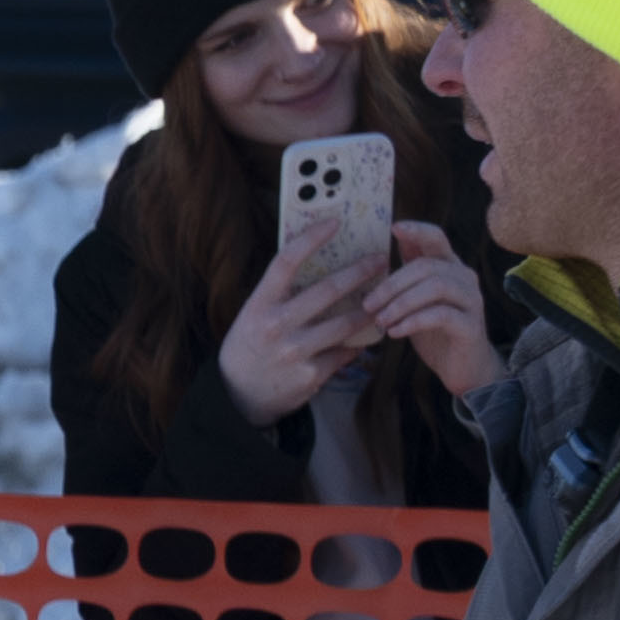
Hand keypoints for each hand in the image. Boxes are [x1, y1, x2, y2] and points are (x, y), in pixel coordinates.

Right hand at [213, 221, 395, 425]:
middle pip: (327, 290)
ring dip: (368, 310)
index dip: (310, 240)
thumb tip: (319, 260)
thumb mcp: (254, 314)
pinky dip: (356, 345)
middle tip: (380, 260)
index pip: (285, 263)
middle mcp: (275, 326)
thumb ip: (281, 293)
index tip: (334, 223)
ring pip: (346, 324)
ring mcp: (294, 352)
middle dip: (360, 272)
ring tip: (382, 301)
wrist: (237, 396)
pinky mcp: (310, 376)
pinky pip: (345, 353)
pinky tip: (361, 339)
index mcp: (258, 305)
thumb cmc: (250, 346)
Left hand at [368, 219, 503, 401]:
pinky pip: (441, 315)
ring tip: (380, 321)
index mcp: (449, 267)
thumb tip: (376, 255)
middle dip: (391, 284)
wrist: (462, 367)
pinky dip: (413, 321)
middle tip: (367, 305)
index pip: (436, 238)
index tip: (394, 227)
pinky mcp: (471, 325)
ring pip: (436, 286)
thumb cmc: (433, 331)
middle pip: (427, 266)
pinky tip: (394, 333)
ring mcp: (472, 300)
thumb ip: (404, 278)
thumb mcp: (413, 301)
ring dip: (401, 303)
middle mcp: (464, 278)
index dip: (417, 231)